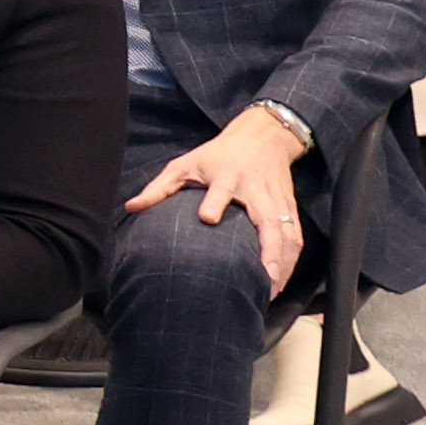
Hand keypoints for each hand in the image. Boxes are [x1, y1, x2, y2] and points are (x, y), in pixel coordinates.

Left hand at [126, 102, 309, 296]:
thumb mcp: (185, 163)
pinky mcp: (288, 206)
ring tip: (273, 288)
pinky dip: (292, 257)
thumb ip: (159, 187)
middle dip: (268, 247)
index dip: (215, 202)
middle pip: (266, 218)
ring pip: (286, 231)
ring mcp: (276, 198)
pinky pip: (295, 233)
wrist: (262, 136)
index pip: (221, 189)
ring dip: (283, 260)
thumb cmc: (217, 154)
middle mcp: (255, 188)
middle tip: (265, 276)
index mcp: (228, 175)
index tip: (207, 218)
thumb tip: (131, 206)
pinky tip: (282, 280)